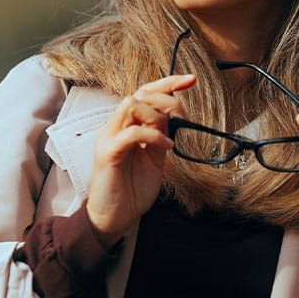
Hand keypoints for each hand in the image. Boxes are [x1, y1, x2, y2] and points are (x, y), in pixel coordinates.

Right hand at [86, 74, 195, 247]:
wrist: (114, 218)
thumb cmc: (132, 190)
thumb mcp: (154, 158)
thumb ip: (161, 136)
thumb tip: (176, 118)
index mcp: (125, 126)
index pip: (144, 94)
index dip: (167, 83)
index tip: (190, 79)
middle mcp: (114, 127)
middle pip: (139, 93)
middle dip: (166, 99)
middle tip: (183, 119)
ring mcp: (108, 137)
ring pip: (131, 105)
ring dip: (156, 116)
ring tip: (169, 136)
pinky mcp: (107, 152)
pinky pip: (131, 132)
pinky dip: (153, 135)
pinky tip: (166, 147)